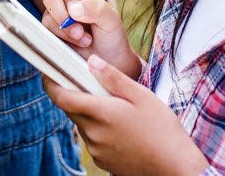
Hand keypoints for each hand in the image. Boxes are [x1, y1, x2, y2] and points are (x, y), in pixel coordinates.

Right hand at [42, 0, 138, 74]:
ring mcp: (58, 15)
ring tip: (85, 40)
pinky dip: (63, 39)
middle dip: (62, 14)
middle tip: (79, 30)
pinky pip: (46, 32)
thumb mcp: (112, 20)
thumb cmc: (112, 36)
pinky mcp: (52, 32)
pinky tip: (79, 44)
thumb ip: (97, 8)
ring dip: (65, 30)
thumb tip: (73, 9)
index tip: (75, 7)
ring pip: (47, 15)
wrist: (109, 62)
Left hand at [43, 55, 208, 175]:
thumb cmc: (162, 130)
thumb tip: (91, 60)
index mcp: (99, 113)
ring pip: (82, 123)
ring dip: (89, 111)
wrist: (176, 168)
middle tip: (92, 81)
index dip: (50, 81)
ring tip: (114, 105)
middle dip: (75, 93)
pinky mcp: (103, 161)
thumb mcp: (141, 95)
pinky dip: (98, 128)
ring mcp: (97, 150)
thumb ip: (112, 77)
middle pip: (71, 109)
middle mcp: (93, 134)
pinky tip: (120, 125)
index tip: (49, 70)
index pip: (61, 97)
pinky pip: (92, 139)